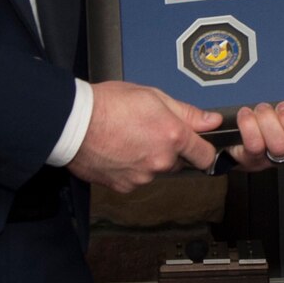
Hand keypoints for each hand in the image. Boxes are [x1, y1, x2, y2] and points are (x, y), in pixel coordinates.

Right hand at [66, 82, 220, 191]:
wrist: (72, 123)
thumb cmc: (107, 104)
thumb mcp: (152, 95)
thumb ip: (186, 112)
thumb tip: (211, 121)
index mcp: (172, 136)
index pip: (206, 155)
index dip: (203, 149)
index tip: (198, 144)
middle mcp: (161, 161)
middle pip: (178, 162)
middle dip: (169, 149)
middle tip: (149, 130)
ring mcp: (142, 177)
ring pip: (155, 170)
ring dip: (149, 158)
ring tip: (128, 138)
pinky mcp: (124, 186)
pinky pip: (136, 178)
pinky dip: (131, 168)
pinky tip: (118, 150)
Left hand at [223, 101, 283, 171]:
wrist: (234, 135)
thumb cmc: (268, 116)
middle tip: (283, 107)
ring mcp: (275, 157)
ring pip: (280, 146)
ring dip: (269, 121)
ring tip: (262, 110)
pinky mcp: (253, 159)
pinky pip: (255, 146)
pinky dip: (249, 126)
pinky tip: (246, 115)